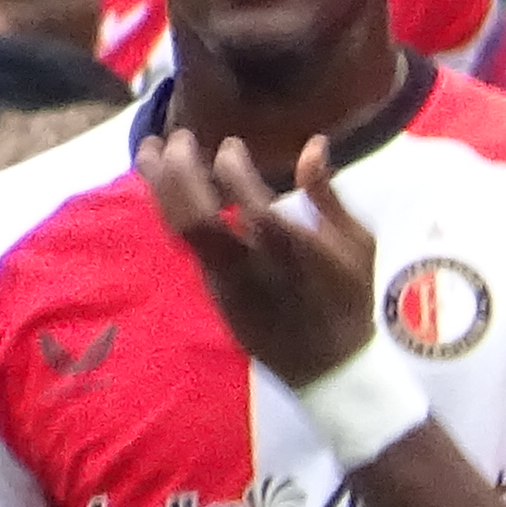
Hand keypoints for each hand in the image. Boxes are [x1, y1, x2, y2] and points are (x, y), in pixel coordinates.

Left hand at [140, 131, 378, 387]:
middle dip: (179, 171)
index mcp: (290, 252)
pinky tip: (164, 185)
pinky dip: (170, 208)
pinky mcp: (215, 291)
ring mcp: (226, 281)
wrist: (329, 368)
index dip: (231, 167)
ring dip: (159, 187)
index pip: (248, 201)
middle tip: (176, 137)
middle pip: (196, 217)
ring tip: (149, 149)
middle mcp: (249, 265)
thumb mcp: (356, 246)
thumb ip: (327, 196)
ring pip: (181, 230)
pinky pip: (186, 243)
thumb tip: (314, 144)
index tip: (230, 146)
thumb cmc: (350, 301)